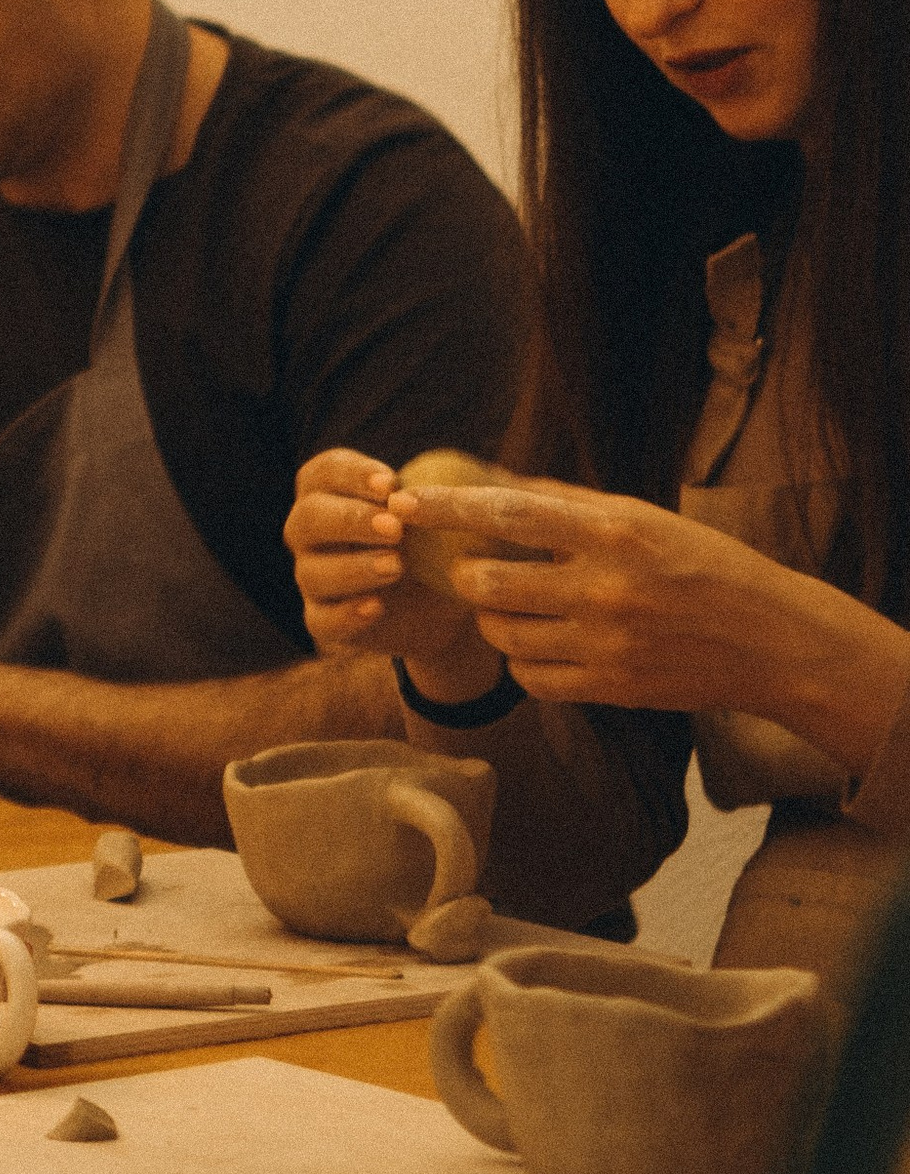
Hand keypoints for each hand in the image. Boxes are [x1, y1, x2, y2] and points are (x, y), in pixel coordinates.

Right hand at [284, 450, 496, 688]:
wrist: (447, 602)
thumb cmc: (438, 540)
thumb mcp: (442, 511)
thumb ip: (433, 493)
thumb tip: (426, 489)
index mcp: (329, 492)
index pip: (323, 472)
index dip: (351, 475)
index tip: (390, 484)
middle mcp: (311, 534)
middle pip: (308, 519)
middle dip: (350, 520)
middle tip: (395, 528)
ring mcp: (313, 578)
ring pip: (312, 573)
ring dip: (353, 568)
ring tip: (397, 567)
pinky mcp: (324, 620)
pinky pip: (322, 620)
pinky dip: (347, 614)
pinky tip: (377, 606)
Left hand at [392, 476, 821, 717]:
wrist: (768, 638)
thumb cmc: (702, 563)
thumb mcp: (641, 515)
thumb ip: (567, 504)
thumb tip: (494, 484)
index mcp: (612, 532)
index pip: (508, 515)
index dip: (449, 507)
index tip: (406, 500)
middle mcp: (605, 588)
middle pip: (490, 584)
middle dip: (464, 575)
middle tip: (466, 568)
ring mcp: (608, 644)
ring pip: (505, 635)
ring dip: (492, 620)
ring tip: (507, 605)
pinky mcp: (613, 689)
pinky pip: (533, 678)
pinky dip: (522, 661)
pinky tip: (537, 643)